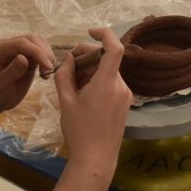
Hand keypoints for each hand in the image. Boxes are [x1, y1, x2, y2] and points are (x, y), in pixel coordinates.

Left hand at [0, 34, 55, 116]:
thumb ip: (11, 71)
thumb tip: (24, 58)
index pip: (20, 44)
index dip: (36, 52)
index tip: (47, 66)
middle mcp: (6, 45)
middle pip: (30, 39)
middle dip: (43, 52)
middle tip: (49, 70)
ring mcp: (16, 50)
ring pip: (37, 42)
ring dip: (46, 54)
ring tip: (48, 72)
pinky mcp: (26, 56)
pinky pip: (39, 51)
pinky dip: (46, 59)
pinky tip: (46, 72)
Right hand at [54, 28, 131, 166]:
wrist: (96, 159)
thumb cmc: (79, 130)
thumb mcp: (66, 101)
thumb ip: (65, 75)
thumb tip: (69, 60)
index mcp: (106, 83)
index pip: (114, 48)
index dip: (104, 34)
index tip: (90, 32)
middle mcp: (120, 86)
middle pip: (106, 59)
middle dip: (87, 58)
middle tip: (69, 68)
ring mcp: (125, 95)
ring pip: (108, 71)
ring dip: (91, 71)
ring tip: (74, 86)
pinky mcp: (125, 103)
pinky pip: (111, 83)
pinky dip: (98, 81)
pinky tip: (84, 96)